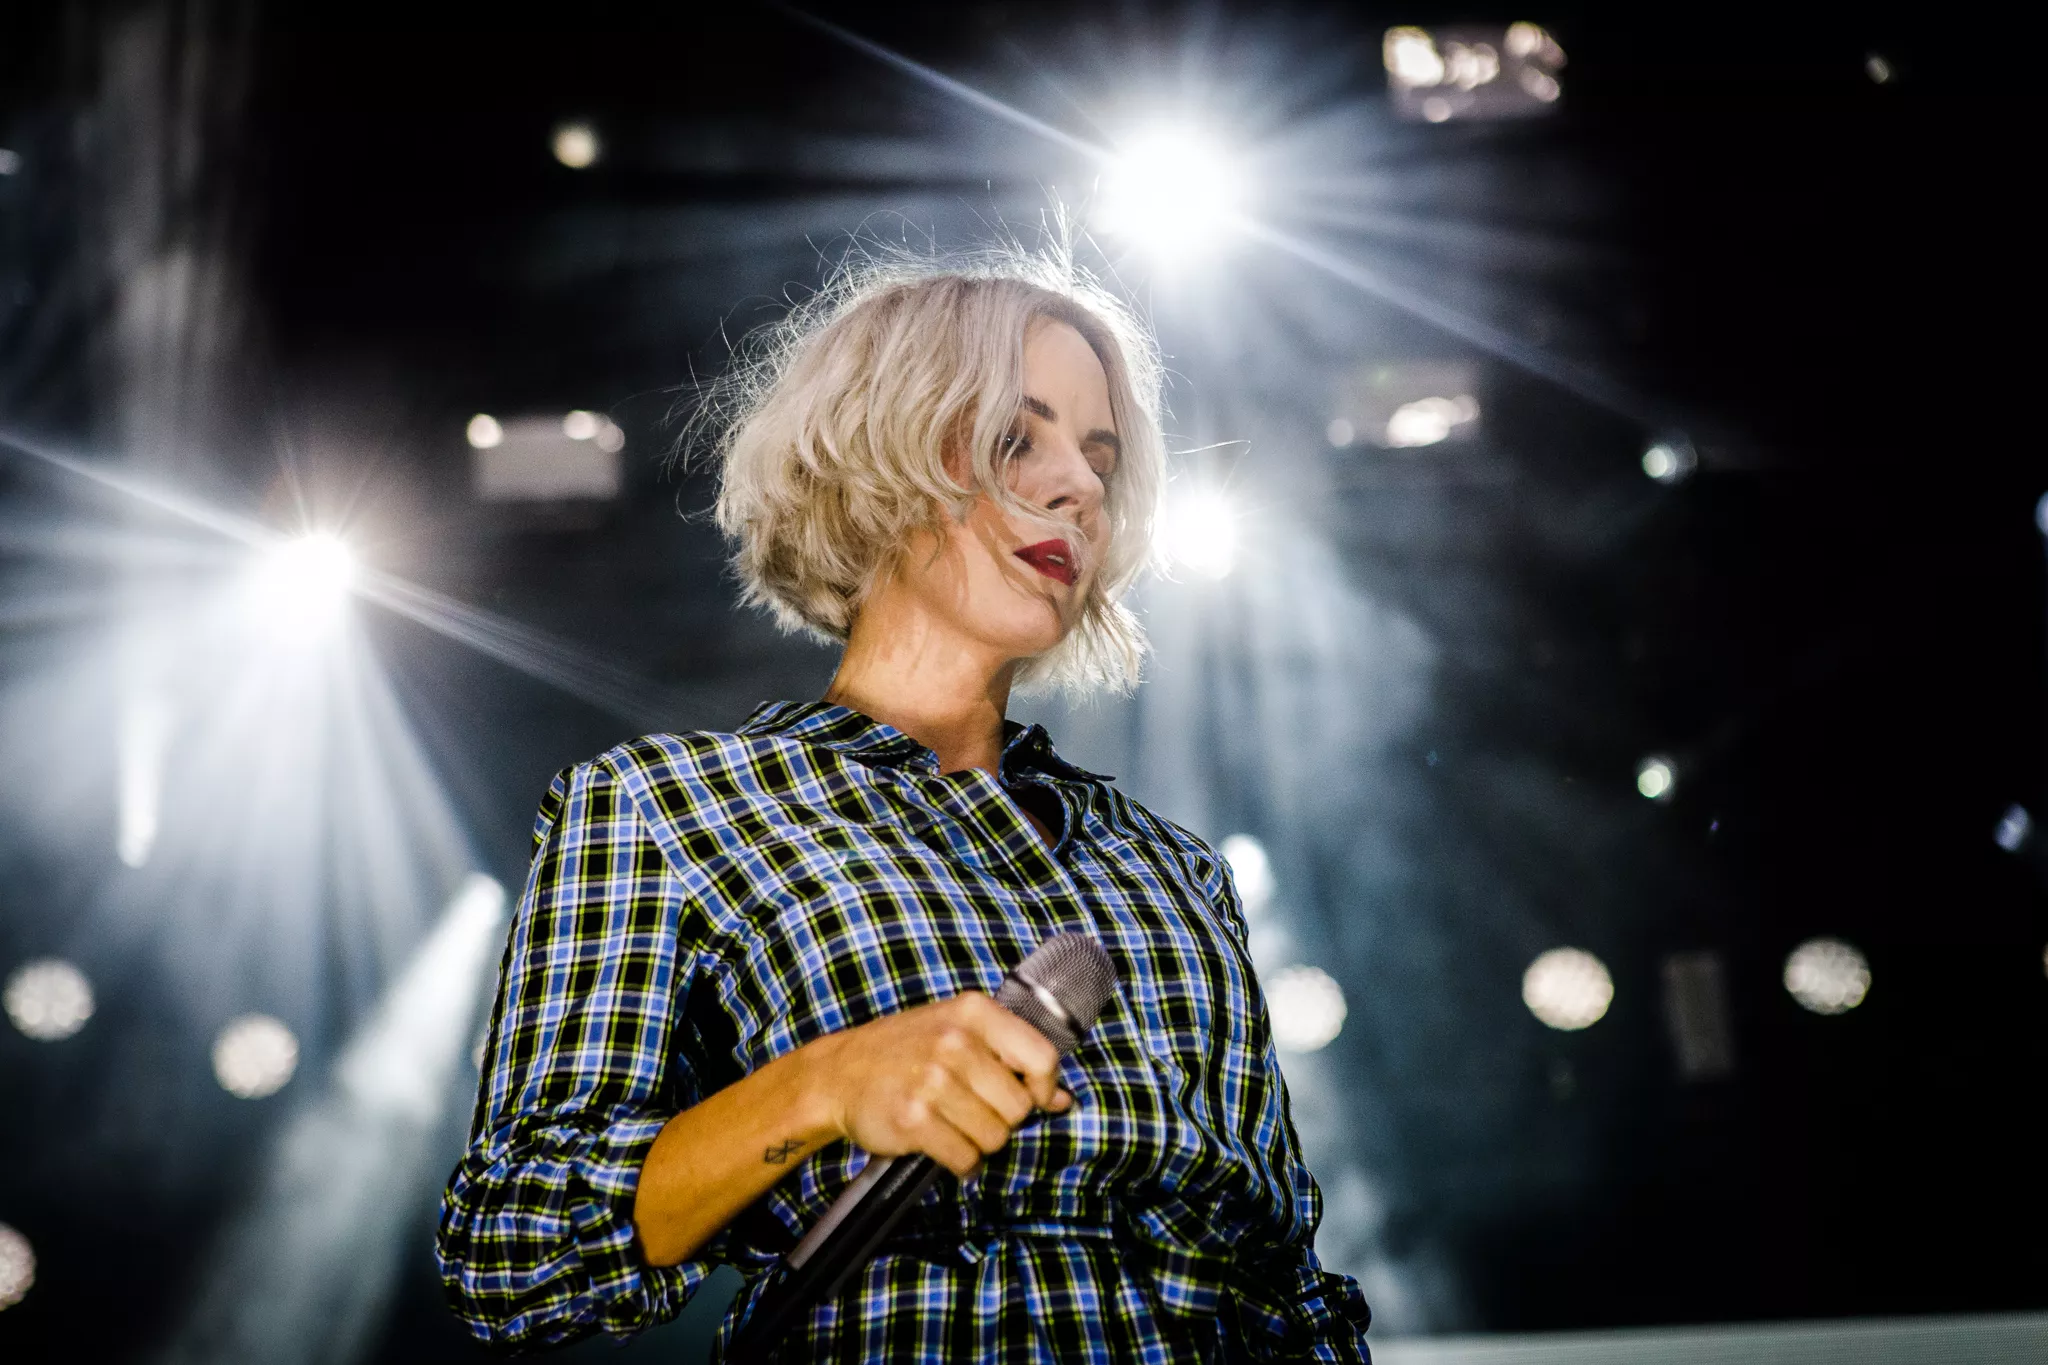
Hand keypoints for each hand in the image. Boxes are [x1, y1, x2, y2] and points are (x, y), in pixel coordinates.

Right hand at [803, 993, 1074, 1178]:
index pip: (1042, 1058)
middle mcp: (955, 1041)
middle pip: (1020, 1107)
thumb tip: (1063, 1099)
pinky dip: (960, 1162)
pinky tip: (941, 1143)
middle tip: (972, 1109)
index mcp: (974, 1013)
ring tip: (952, 1123)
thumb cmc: (906, 1052)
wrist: (839, 1074)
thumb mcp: (959, 1033)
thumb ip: (1013, 1058)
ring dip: (978, 1142)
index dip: (1044, 1087)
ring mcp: (933, 1080)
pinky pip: (966, 1159)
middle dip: (1003, 1119)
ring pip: (995, 1138)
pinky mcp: (913, 1119)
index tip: (1032, 1097)